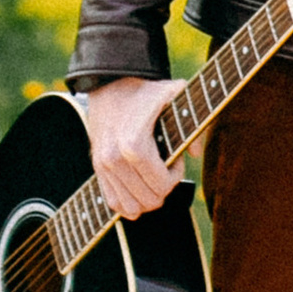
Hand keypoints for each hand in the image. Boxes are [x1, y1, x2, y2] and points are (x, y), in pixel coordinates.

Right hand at [83, 76, 180, 217]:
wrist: (112, 84)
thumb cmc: (147, 91)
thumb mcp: (175, 96)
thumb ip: (194, 123)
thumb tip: (196, 154)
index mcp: (134, 145)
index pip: (162, 186)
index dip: (176, 175)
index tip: (176, 158)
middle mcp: (114, 159)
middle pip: (149, 200)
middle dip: (164, 187)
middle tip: (166, 167)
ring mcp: (103, 166)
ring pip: (132, 207)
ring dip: (148, 196)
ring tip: (153, 174)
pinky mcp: (97, 168)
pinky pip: (114, 202)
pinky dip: (129, 202)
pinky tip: (139, 185)